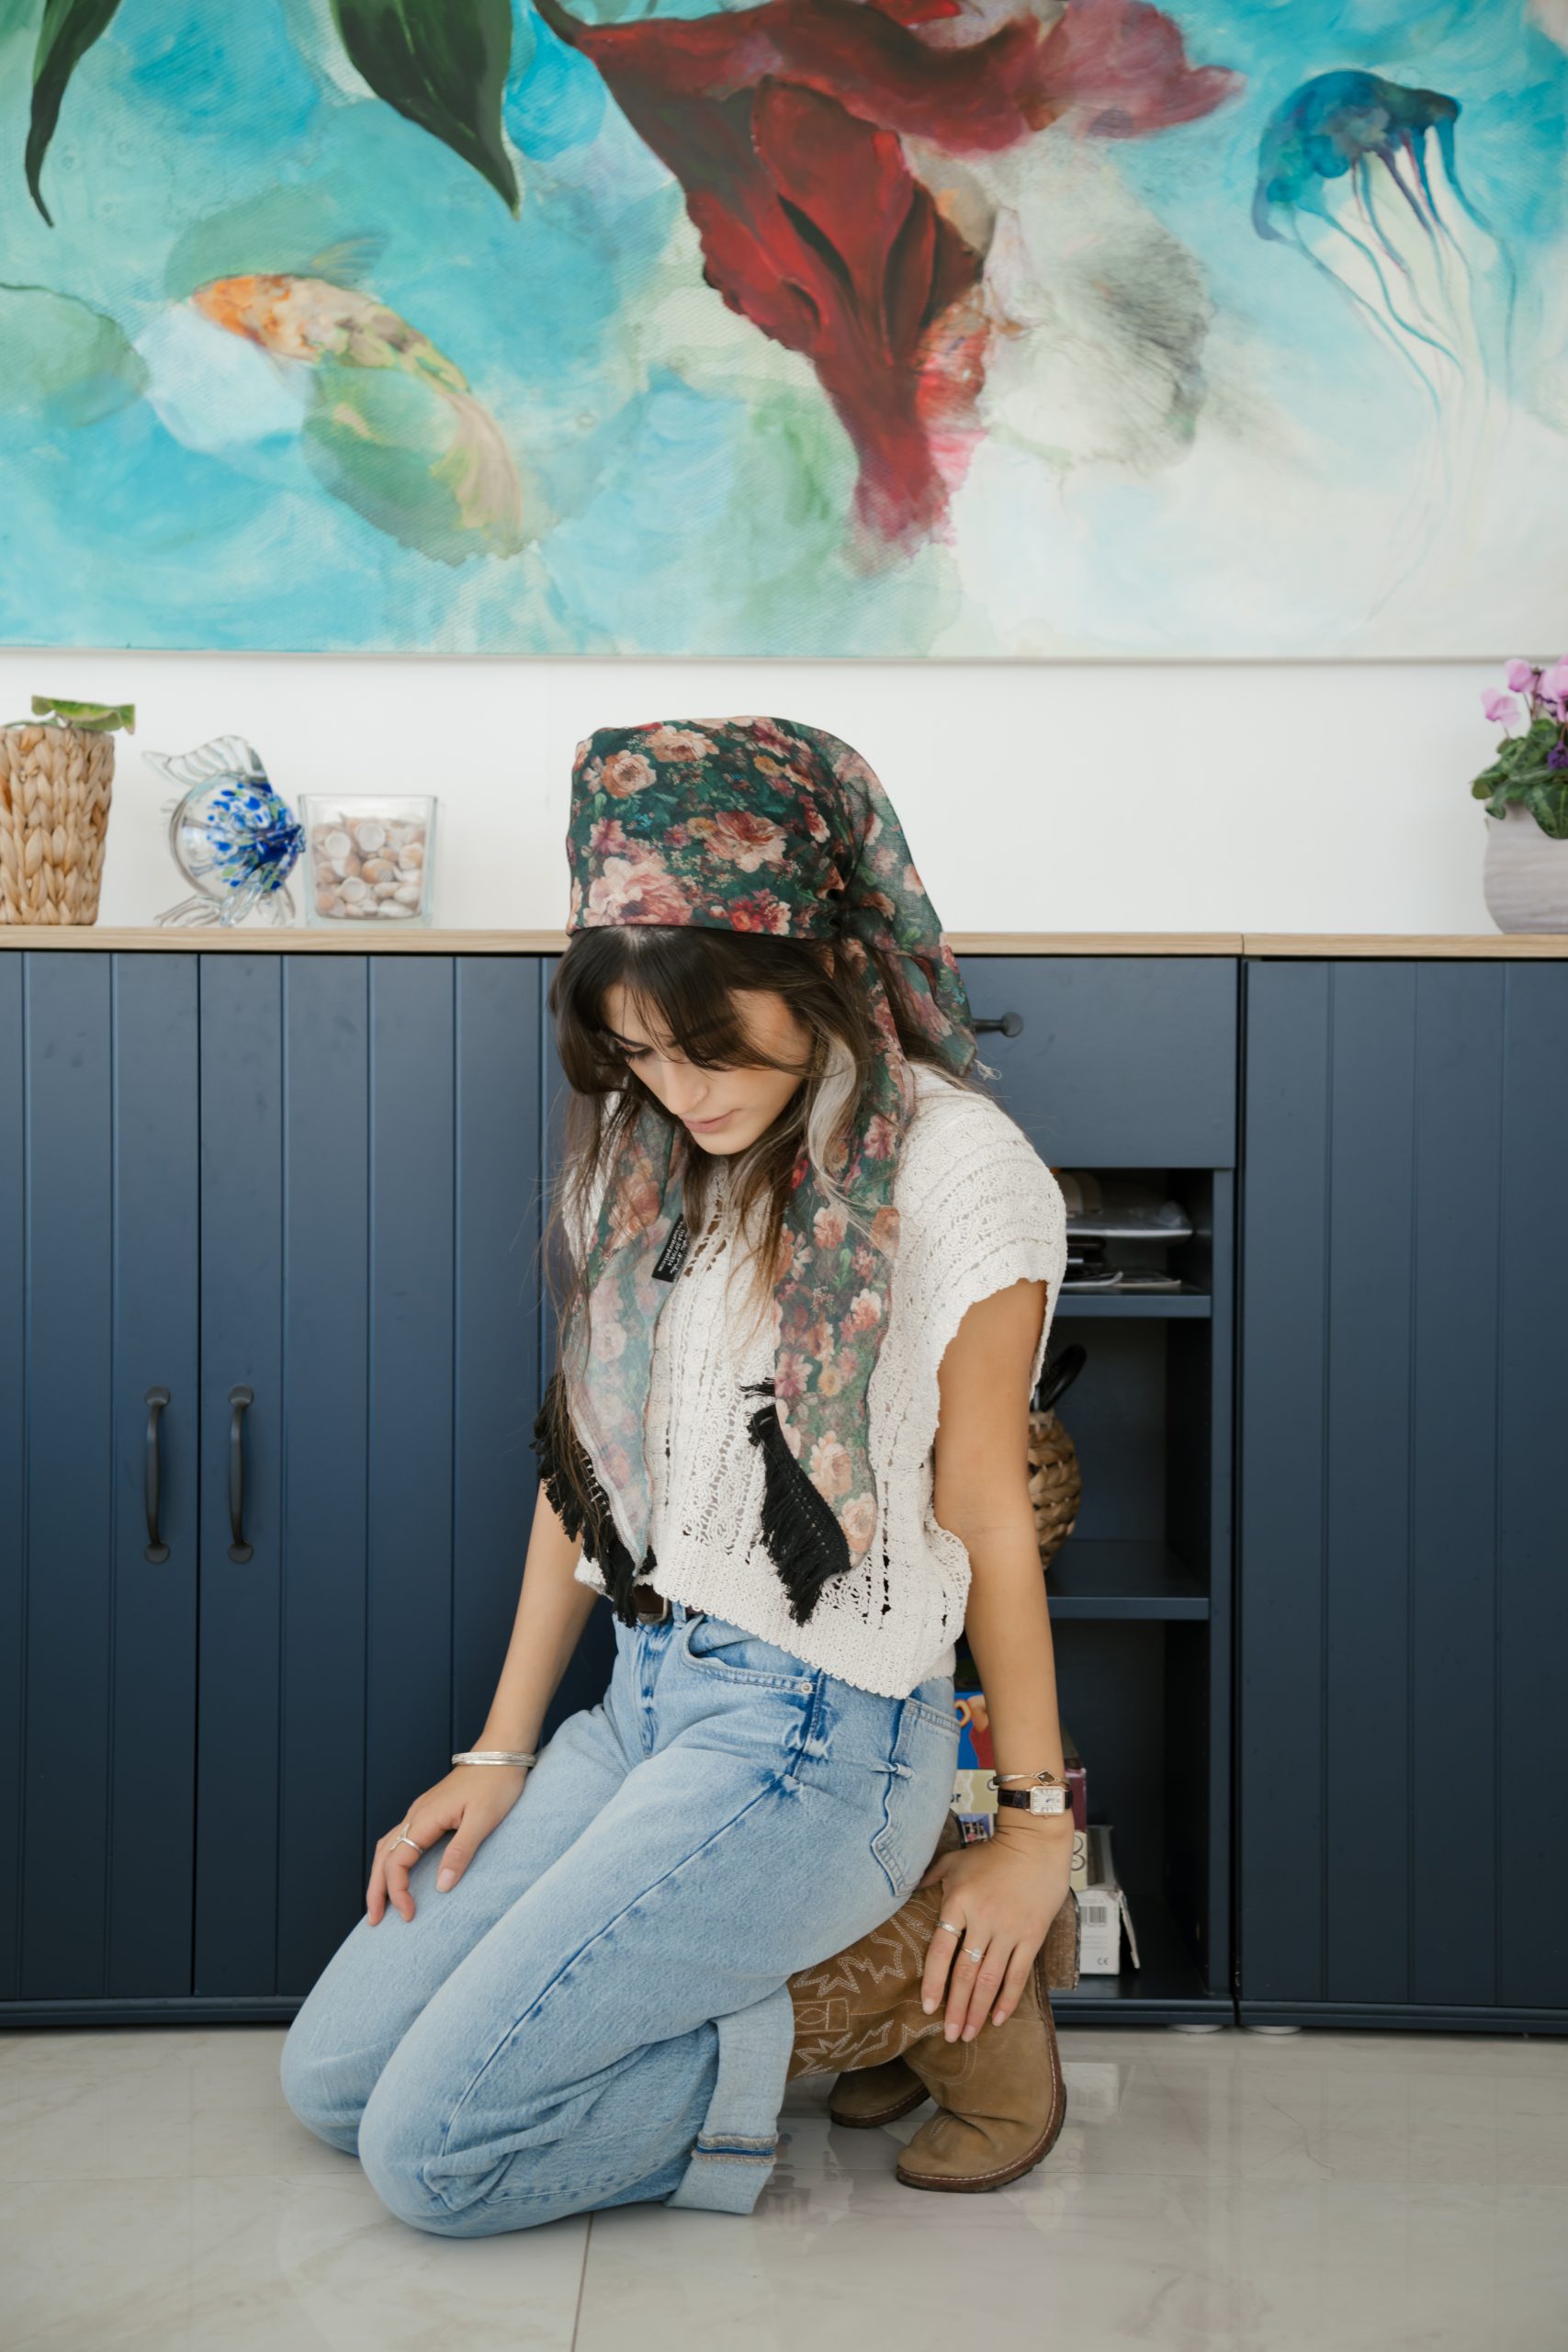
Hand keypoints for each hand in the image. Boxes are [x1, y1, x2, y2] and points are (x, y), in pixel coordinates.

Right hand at [367, 1764, 529, 1924]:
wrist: (501, 1752)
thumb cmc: (496, 1783)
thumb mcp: (483, 1820)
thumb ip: (461, 1852)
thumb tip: (442, 1887)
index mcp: (425, 1818)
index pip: (397, 1861)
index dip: (397, 1891)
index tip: (408, 1914)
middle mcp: (416, 1814)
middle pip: (383, 1856)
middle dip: (376, 1890)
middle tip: (373, 1920)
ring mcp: (421, 1811)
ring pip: (387, 1846)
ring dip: (380, 1875)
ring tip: (379, 1902)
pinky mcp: (429, 1811)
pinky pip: (400, 1838)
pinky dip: (391, 1860)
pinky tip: (397, 1871)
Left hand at [916, 1817, 1072, 2041]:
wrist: (1035, 1844)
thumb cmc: (992, 1853)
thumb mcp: (955, 1861)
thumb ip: (929, 1880)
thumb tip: (903, 1894)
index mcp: (958, 1902)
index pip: (941, 1950)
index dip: (934, 1982)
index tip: (928, 2008)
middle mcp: (983, 1919)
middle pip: (966, 1973)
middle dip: (957, 2008)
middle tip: (950, 2035)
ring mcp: (1009, 1930)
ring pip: (990, 1980)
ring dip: (979, 2011)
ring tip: (969, 2034)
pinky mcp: (1031, 1936)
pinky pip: (1018, 1974)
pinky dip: (1008, 1999)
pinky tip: (998, 2018)